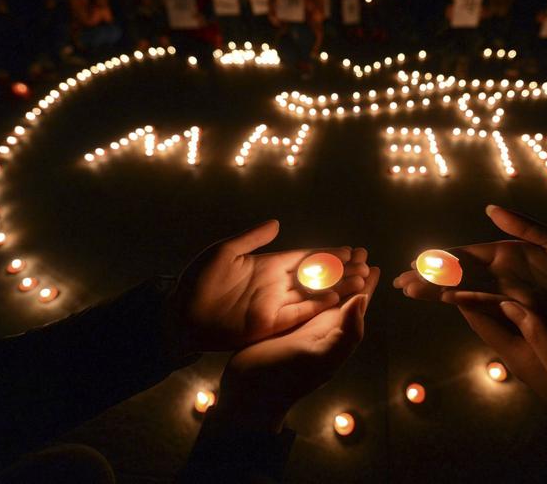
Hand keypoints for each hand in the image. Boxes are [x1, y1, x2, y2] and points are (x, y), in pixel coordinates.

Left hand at [163, 220, 369, 357]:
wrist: (181, 314)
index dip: (327, 254)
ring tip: (361, 281)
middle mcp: (277, 285)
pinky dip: (317, 307)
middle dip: (340, 271)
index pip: (305, 257)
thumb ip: (252, 238)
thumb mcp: (224, 252)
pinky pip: (299, 314)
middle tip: (365, 265)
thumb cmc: (198, 281)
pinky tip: (337, 299)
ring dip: (337, 289)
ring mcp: (275, 305)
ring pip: (313, 295)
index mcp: (269, 265)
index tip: (351, 250)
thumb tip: (276, 223)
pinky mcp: (270, 324)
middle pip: (315, 277)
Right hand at [216, 268, 380, 431]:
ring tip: (338, 254)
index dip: (366, 286)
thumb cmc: (286, 376)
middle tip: (359, 251)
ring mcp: (302, 324)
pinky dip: (306, 282)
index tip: (373, 265)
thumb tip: (363, 299)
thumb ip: (346, 331)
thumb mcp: (320, 356)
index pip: (356, 306)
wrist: (249, 390)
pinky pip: (300, 296)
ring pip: (322, 293)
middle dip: (352, 274)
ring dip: (332, 275)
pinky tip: (303, 271)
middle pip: (343, 295)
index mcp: (336, 333)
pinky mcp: (282, 320)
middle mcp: (322, 327)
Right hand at [394, 205, 546, 352]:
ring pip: (462, 290)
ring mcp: (503, 295)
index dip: (440, 258)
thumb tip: (490, 209)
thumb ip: (526, 228)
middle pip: (456, 275)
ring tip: (410, 292)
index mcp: (506, 255)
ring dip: (436, 291)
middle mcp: (499, 276)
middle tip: (400, 283)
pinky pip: (480, 306)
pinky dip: (461, 302)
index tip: (417, 262)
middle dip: (428, 278)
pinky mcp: (511, 313)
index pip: (465, 255)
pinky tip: (445, 300)